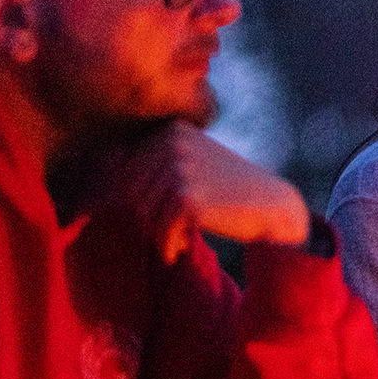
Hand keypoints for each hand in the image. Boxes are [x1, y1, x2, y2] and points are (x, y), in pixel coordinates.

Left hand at [119, 120, 309, 261]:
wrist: (273, 205)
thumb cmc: (229, 189)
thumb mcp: (192, 161)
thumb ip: (153, 162)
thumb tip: (104, 169)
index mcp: (169, 130)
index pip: (128, 172)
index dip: (143, 199)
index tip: (170, 212)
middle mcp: (171, 143)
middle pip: (132, 192)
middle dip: (149, 217)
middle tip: (175, 229)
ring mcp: (179, 168)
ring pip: (143, 211)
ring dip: (159, 233)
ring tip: (179, 238)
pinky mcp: (187, 196)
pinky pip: (160, 228)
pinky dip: (168, 245)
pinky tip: (182, 248)